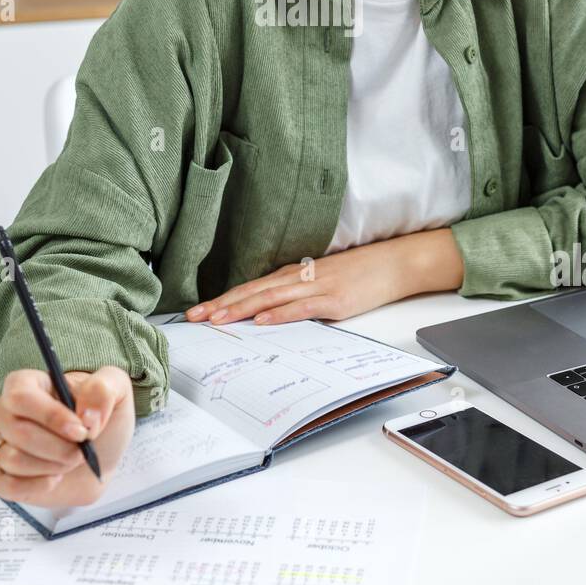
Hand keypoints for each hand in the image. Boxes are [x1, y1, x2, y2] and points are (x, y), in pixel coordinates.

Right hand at [0, 365, 135, 508]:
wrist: (98, 459)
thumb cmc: (100, 421)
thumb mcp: (117, 391)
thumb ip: (104, 390)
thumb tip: (86, 416)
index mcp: (27, 384)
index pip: (21, 396)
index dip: (51, 416)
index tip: (81, 431)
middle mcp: (5, 411)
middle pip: (18, 431)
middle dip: (59, 448)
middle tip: (81, 451)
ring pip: (12, 459)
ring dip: (51, 466)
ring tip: (69, 461)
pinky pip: (4, 485)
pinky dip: (35, 486)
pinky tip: (54, 478)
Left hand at [185, 228, 464, 327]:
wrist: (392, 263)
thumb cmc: (357, 273)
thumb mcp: (319, 281)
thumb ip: (294, 294)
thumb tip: (267, 312)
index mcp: (292, 274)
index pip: (250, 288)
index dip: (222, 300)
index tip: (197, 312)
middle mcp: (298, 277)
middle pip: (252, 292)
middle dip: (221, 305)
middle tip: (193, 318)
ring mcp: (314, 287)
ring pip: (270, 298)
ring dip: (241, 309)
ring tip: (217, 320)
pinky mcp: (333, 299)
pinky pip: (301, 307)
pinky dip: (280, 314)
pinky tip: (263, 321)